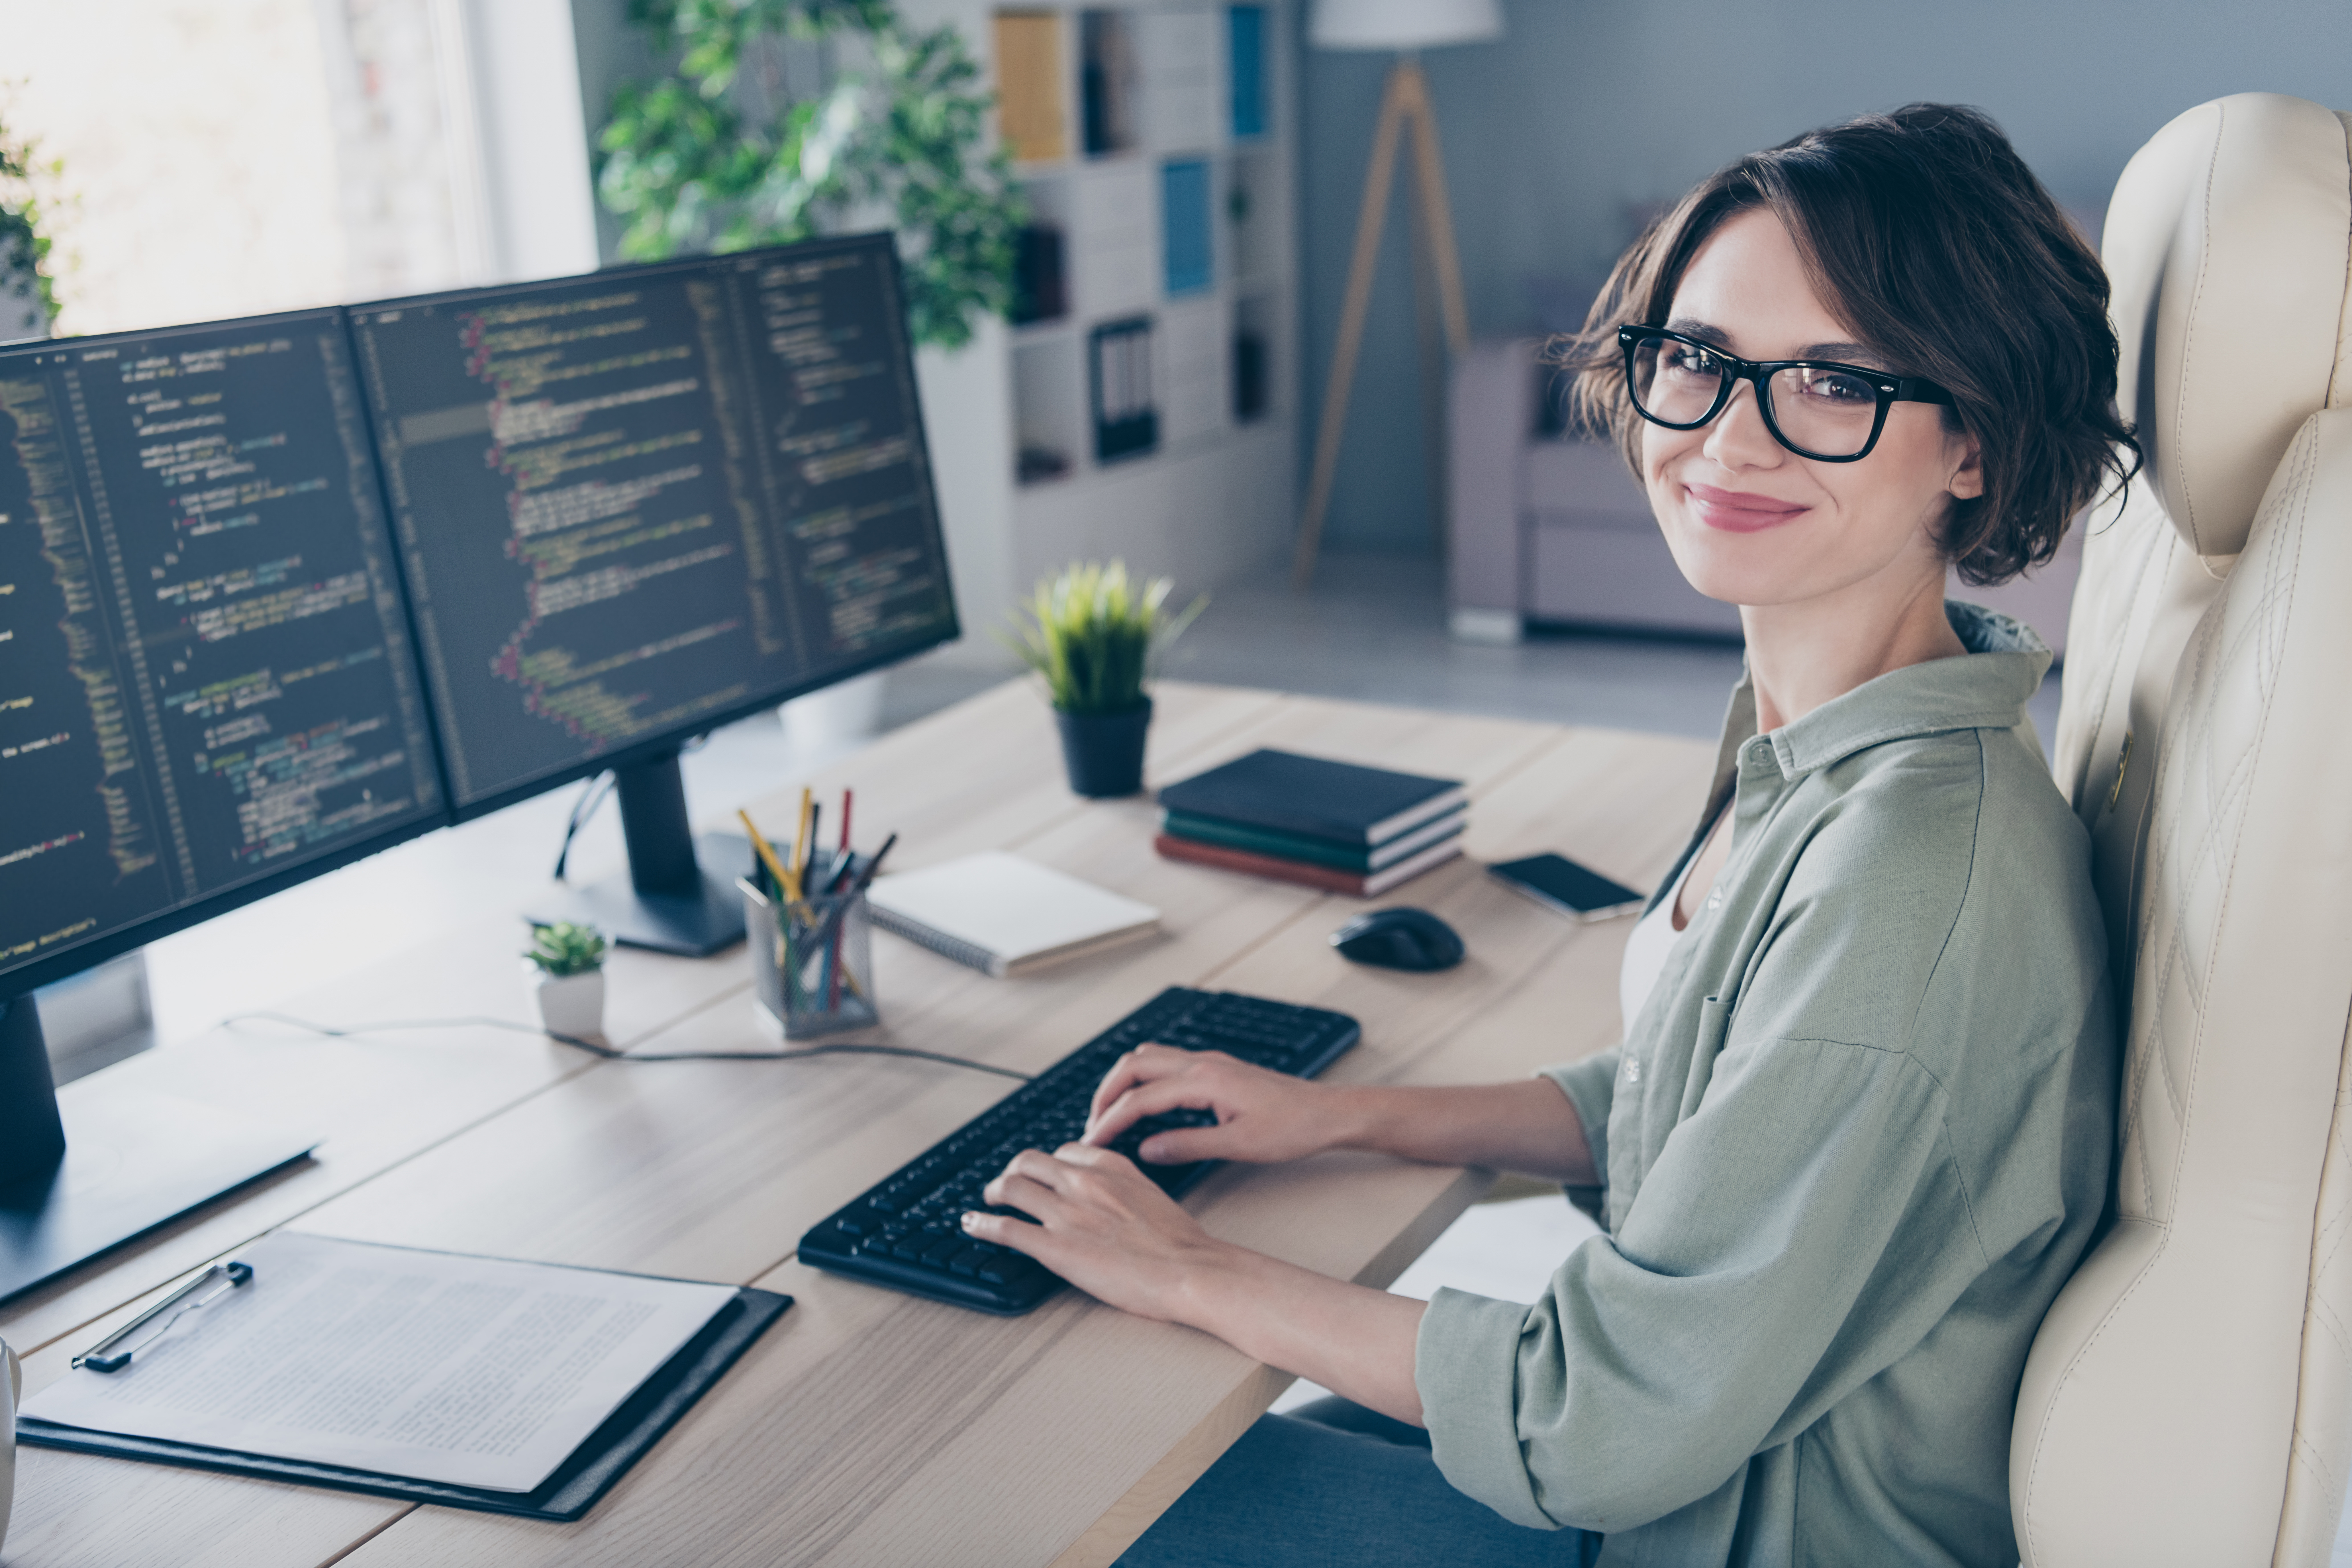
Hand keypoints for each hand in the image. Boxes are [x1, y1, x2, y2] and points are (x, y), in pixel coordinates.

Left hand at [964, 1144, 1235, 1321]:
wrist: (1189, 1270)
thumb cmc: (1180, 1243)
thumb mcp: (1152, 1196)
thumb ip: (1124, 1187)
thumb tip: (1110, 1196)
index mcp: (1111, 1166)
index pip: (1065, 1151)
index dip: (1048, 1162)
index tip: (1043, 1172)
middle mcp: (1084, 1182)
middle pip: (1030, 1161)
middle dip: (1013, 1170)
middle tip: (1007, 1184)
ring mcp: (1066, 1213)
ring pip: (1012, 1187)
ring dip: (993, 1193)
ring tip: (987, 1201)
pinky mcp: (1054, 1247)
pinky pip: (1006, 1228)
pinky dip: (982, 1224)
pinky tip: (972, 1224)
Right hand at [1083, 1044, 1346, 1164]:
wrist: (1327, 1113)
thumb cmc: (1292, 1128)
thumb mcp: (1239, 1145)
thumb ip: (1188, 1145)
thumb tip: (1146, 1150)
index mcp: (1204, 1081)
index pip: (1141, 1098)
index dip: (1110, 1121)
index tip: (1091, 1142)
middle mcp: (1203, 1064)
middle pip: (1134, 1065)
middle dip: (1106, 1093)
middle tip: (1093, 1125)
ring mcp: (1210, 1063)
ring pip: (1149, 1058)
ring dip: (1124, 1082)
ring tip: (1111, 1113)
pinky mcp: (1217, 1069)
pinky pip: (1168, 1064)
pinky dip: (1145, 1080)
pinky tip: (1145, 1104)